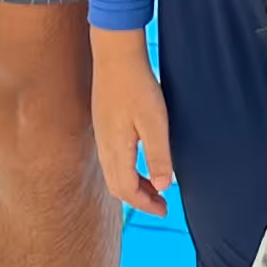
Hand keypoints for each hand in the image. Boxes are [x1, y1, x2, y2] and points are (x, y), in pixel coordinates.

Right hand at [90, 28, 172, 214]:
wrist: (115, 56)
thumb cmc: (137, 86)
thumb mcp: (155, 122)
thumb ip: (158, 156)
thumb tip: (162, 187)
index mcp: (116, 149)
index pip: (127, 190)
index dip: (146, 204)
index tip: (164, 210)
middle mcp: (104, 147)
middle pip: (117, 187)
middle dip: (139, 200)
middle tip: (161, 205)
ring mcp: (101, 136)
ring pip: (113, 174)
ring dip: (133, 186)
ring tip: (154, 188)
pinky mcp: (103, 126)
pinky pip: (111, 160)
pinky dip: (126, 171)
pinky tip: (139, 164)